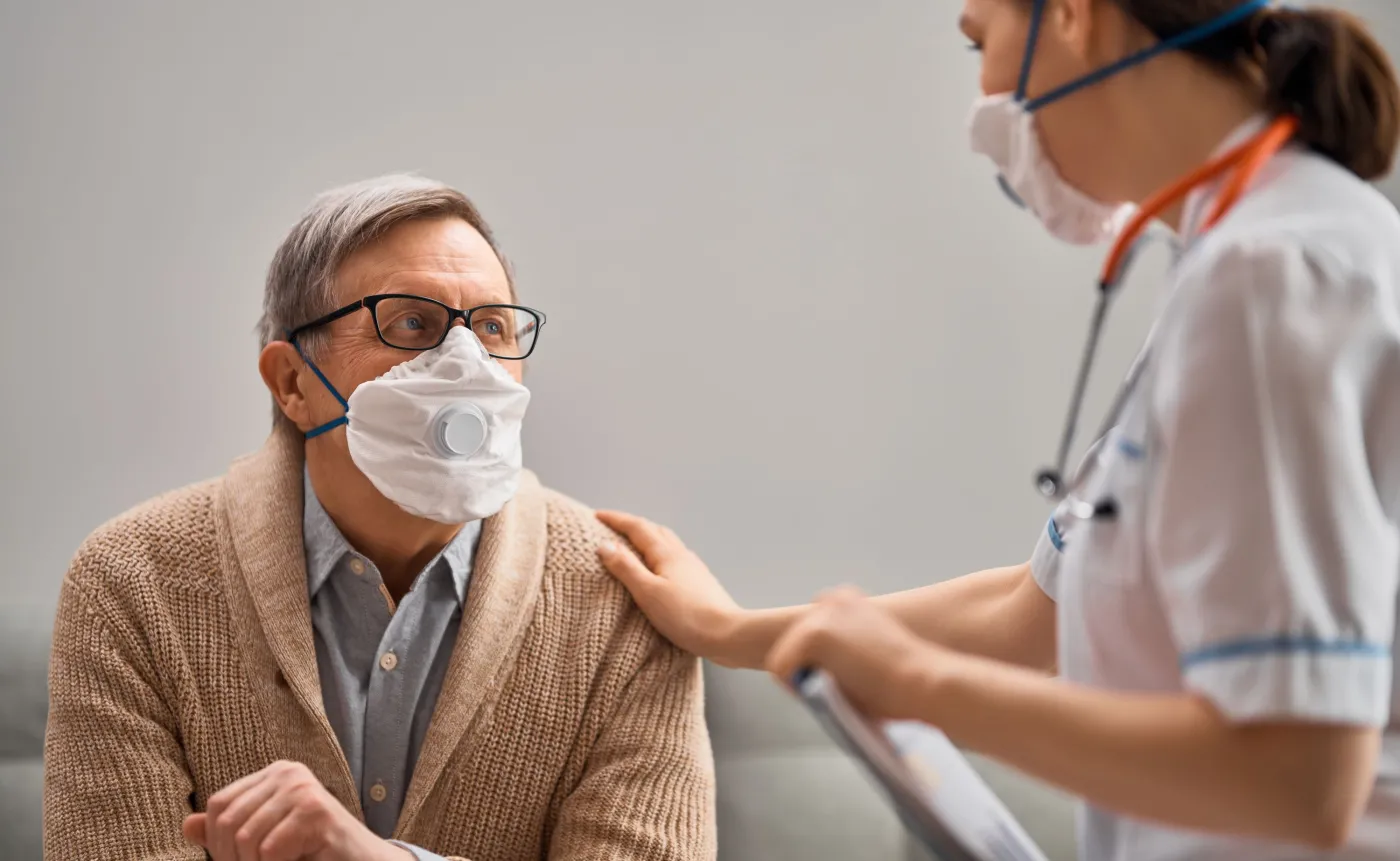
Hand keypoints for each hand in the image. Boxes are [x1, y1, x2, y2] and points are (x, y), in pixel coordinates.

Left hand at [182, 760, 410, 860]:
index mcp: (274, 774)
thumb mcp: (264, 841)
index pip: (219, 805)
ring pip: (246, 839)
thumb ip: (227, 833)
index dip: (219, 843)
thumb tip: (187, 824)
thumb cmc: (312, 853)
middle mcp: (288, 772)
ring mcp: (303, 788)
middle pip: (228, 821)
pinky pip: (270, 849)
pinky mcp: (315, 810)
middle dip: (235, 859)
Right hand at [596, 510, 744, 663]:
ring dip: (647, 537)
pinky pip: (674, 557)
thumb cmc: (685, 615)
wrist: (726, 634)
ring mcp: (693, 567)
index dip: (616, 519)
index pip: (637, 527)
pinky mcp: (700, 582)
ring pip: (667, 543)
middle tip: (612, 525)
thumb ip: (625, 568)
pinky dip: (659, 553)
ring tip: (632, 543)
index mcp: (666, 553)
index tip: (597, 515)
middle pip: (654, 530)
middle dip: (631, 525)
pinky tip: (660, 566)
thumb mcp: (647, 592)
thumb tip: (605, 545)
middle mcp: (681, 554)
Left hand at [766, 587, 949, 721]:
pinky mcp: (813, 634)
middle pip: (794, 641)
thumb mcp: (873, 655)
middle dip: (805, 668)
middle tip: (831, 692)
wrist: (925, 682)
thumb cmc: (908, 682)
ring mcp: (821, 615)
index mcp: (851, 601)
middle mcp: (834, 600)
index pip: (813, 628)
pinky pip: (781, 667)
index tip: (837, 679)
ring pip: (786, 656)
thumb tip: (821, 675)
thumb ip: (847, 654)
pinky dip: (795, 687)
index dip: (818, 660)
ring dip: (801, 678)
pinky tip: (824, 695)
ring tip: (831, 696)